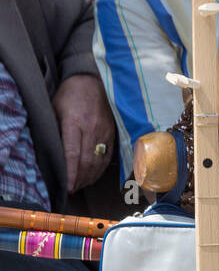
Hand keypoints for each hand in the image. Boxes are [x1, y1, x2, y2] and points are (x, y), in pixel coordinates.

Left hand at [51, 74, 115, 193]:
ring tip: (80, 185)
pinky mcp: (113, 134)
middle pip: (86, 161)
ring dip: (89, 178)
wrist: (93, 81)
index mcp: (75, 121)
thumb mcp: (56, 108)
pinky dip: (99, 170)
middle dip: (79, 179)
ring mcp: (105, 132)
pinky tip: (92, 176)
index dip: (70, 172)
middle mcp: (92, 128)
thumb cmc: (71, 95)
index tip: (67, 186)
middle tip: (72, 188)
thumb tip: (53, 154)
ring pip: (98, 162)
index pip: (72, 153)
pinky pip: (107, 158)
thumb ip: (55, 130)